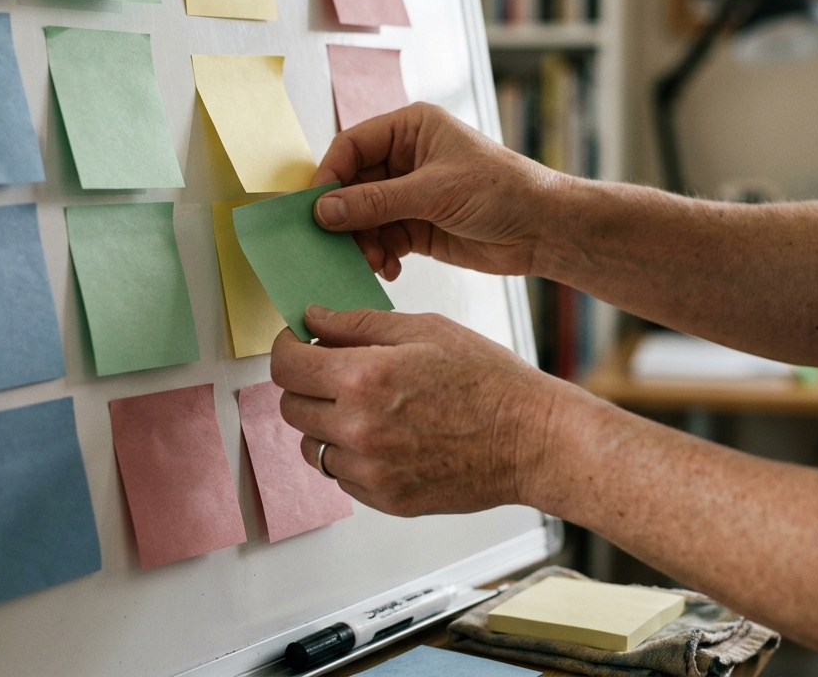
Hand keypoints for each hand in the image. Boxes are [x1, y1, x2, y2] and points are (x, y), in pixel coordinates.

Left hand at [270, 305, 559, 515]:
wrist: (531, 441)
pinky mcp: (385, 499)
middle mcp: (359, 427)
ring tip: (365, 408)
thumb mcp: (425, 330)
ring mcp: (371, 469)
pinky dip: (351, 456)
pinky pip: (341, 475)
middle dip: (305, 384)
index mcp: (365, 377)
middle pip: (290, 407)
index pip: (286, 367)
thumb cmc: (488, 381)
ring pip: (312, 446)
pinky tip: (387, 436)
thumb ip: (360, 323)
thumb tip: (313, 318)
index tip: (296, 344)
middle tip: (334, 372)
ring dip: (325, 423)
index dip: (286, 349)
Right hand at [312, 103, 554, 279]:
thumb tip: (325, 210)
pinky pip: (382, 239)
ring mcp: (410, 193)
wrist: (544, 229)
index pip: (352, 145)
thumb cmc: (503, 191)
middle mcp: (406, 157)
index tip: (315, 208)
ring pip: (364, 216)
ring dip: (362, 241)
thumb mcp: (434, 192)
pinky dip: (380, 255)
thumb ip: (376, 202)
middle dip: (344, 217)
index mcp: (411, 129)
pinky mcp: (418, 225)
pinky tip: (389, 269)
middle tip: (336, 244)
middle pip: (353, 184)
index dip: (329, 175)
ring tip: (372, 261)